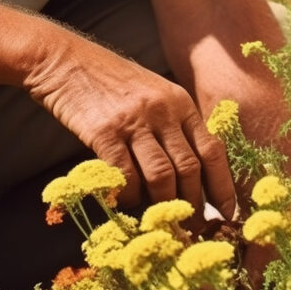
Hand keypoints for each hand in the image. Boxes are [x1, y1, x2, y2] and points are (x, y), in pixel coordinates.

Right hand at [25, 37, 237, 217]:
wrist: (64, 60)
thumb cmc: (109, 82)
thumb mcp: (152, 93)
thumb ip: (171, 125)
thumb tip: (189, 173)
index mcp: (180, 102)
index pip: (213, 150)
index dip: (222, 186)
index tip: (226, 213)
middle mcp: (163, 110)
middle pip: (190, 168)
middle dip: (194, 204)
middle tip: (190, 229)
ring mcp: (134, 121)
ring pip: (162, 175)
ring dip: (163, 205)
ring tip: (160, 222)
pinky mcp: (104, 132)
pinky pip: (125, 175)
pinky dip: (128, 196)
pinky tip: (125, 202)